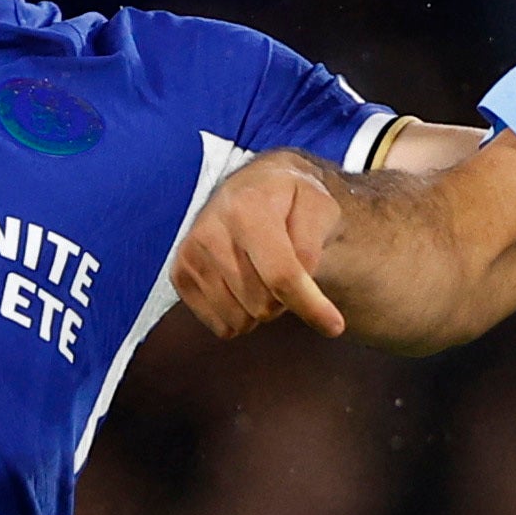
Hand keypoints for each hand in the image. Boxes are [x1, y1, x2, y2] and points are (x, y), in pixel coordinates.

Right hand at [168, 154, 346, 340]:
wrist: (253, 187)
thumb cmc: (292, 201)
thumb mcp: (318, 207)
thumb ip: (313, 243)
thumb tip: (302, 281)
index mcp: (247, 208)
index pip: (280, 275)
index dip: (310, 305)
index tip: (335, 327)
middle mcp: (211, 229)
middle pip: (263, 303)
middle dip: (286, 300)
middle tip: (288, 274)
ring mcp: (191, 253)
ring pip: (240, 319)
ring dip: (263, 310)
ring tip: (265, 276)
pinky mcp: (180, 274)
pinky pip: (220, 325)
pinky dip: (241, 317)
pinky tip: (245, 287)